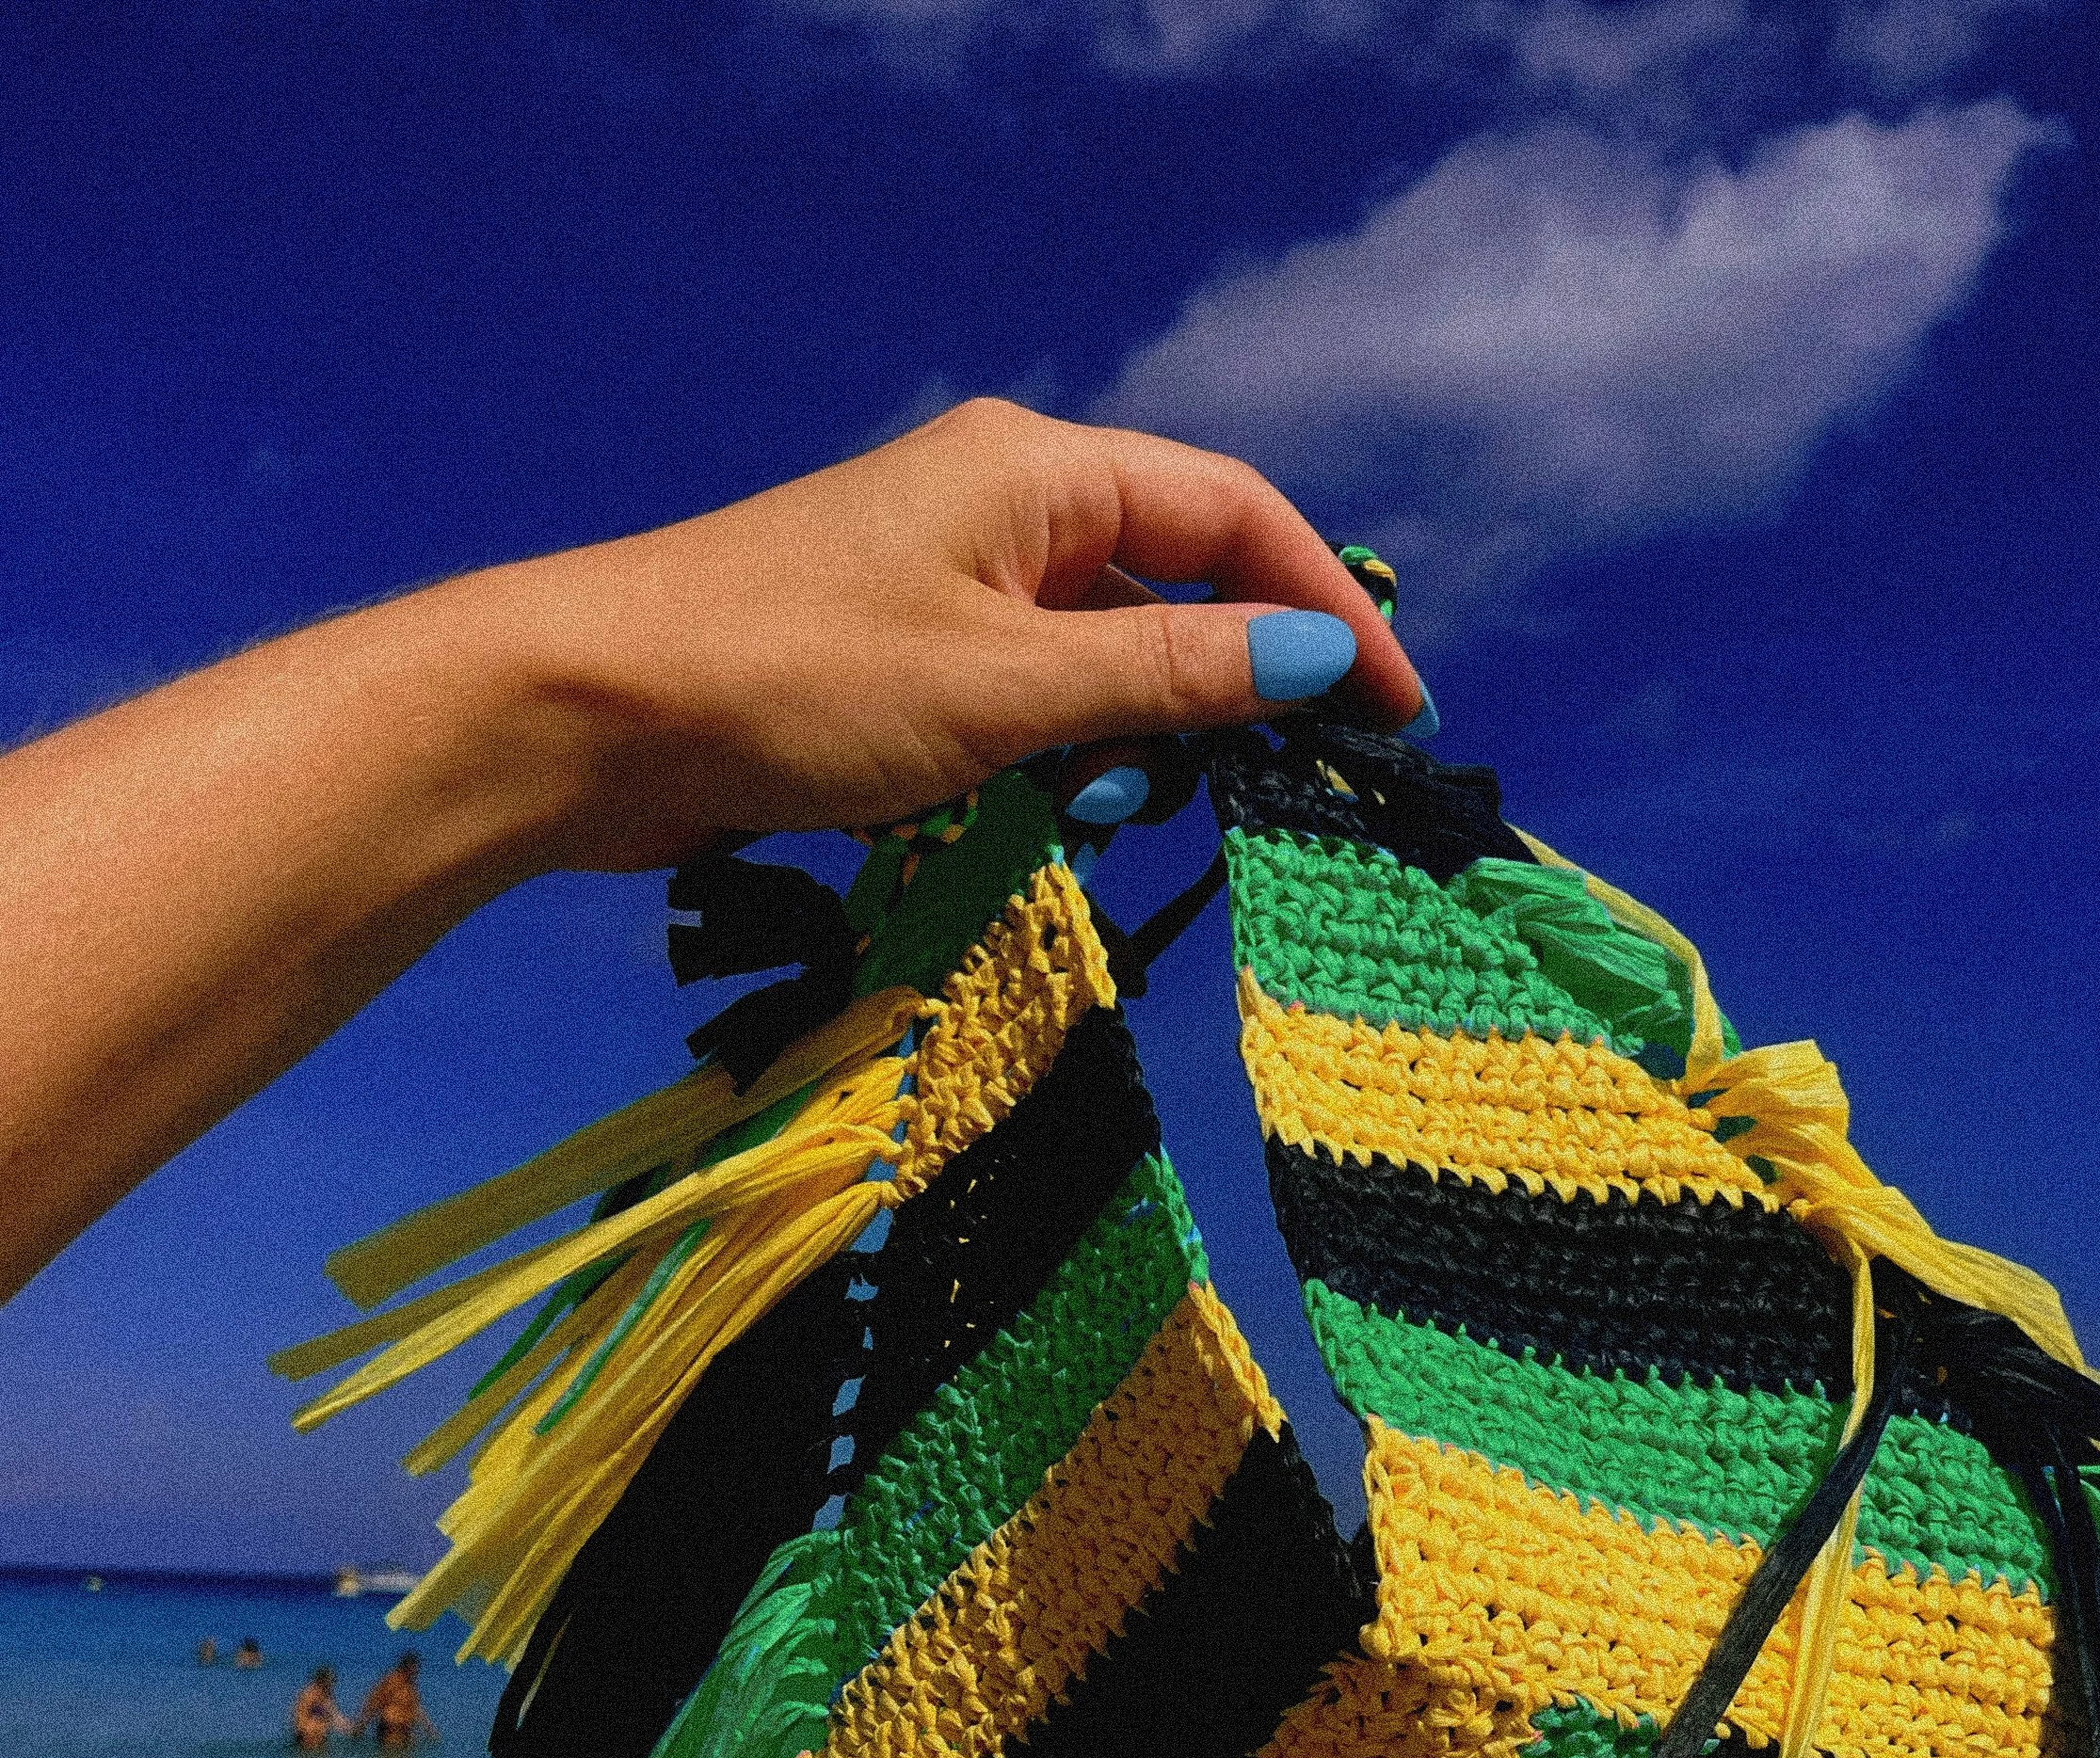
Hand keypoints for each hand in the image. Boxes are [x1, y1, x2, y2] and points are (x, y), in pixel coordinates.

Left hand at [0, 401, 1424, 1295]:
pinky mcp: (896, 660)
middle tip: (1284, 793)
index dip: (1327, 612)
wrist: (584, 715)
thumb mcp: (1007, 691)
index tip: (1393, 717)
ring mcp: (943, 582)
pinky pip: (1028, 703)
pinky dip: (1064, 762)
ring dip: (1139, 743)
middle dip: (1234, 690)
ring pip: (1102, 659)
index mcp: (1037, 472)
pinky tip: (1051, 822)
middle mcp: (999, 505)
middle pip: (1175, 584)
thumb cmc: (787, 683)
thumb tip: (1308, 664)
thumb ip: (1167, 680)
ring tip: (1124, 819)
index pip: (1234, 519)